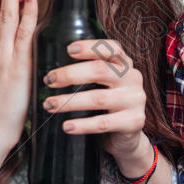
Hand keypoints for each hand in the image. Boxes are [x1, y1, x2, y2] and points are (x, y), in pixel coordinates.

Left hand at [41, 38, 149, 172]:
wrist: (128, 136)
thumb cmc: (108, 105)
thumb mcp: (103, 84)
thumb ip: (88, 71)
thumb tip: (50, 64)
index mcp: (124, 64)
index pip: (111, 48)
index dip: (91, 47)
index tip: (69, 49)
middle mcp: (132, 78)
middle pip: (101, 70)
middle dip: (71, 74)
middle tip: (49, 80)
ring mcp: (135, 100)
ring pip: (98, 98)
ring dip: (70, 102)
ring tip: (49, 105)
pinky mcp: (134, 122)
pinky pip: (104, 123)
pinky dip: (83, 125)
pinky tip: (67, 126)